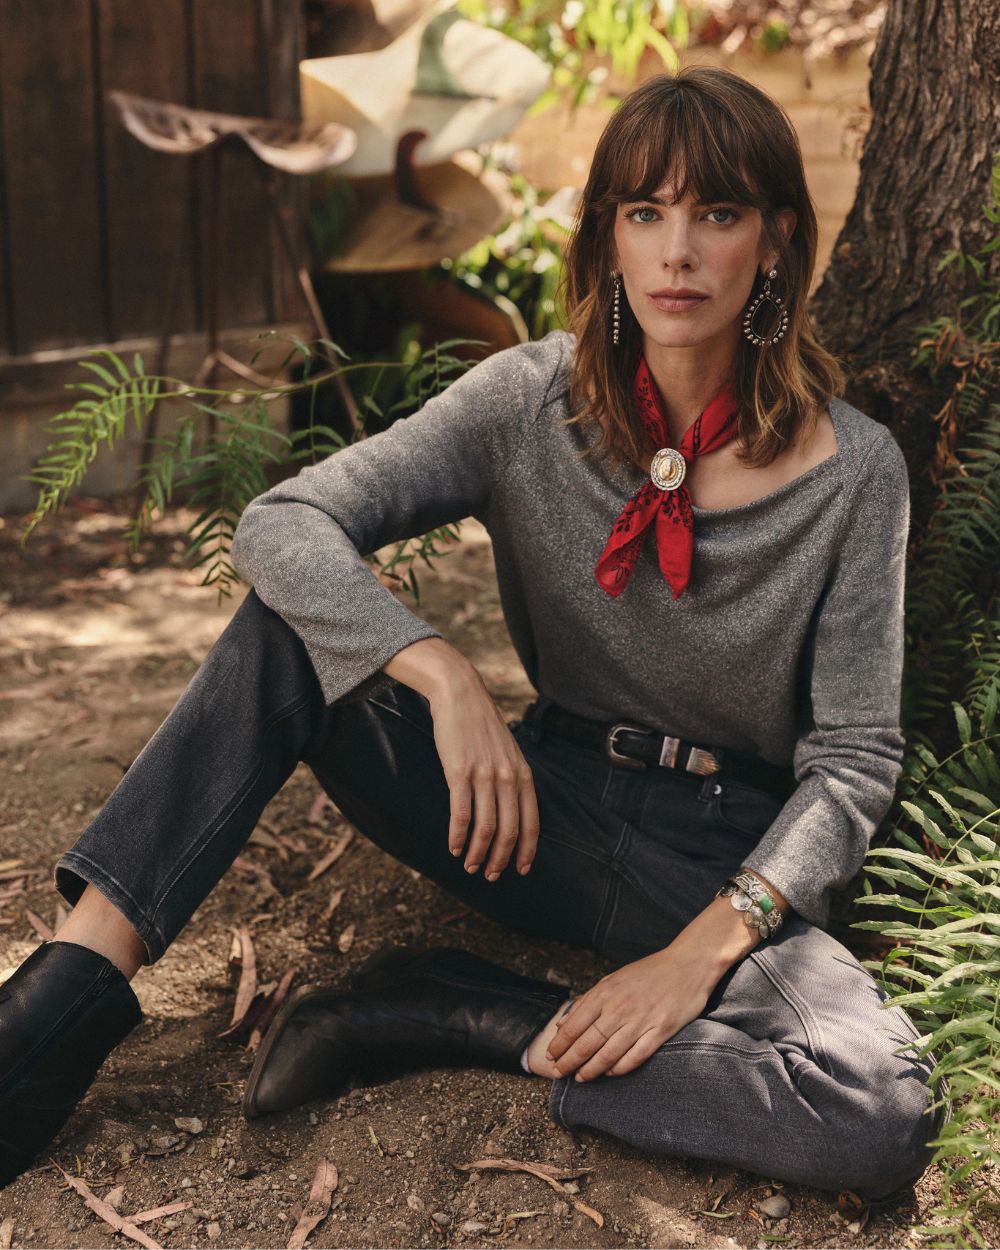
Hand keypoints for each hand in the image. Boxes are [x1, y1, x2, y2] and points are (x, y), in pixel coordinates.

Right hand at [428, 667, 539, 881]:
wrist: (460, 694)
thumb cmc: (481, 724)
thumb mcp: (508, 750)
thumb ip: (511, 777)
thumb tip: (510, 808)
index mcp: (522, 774)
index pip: (531, 822)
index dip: (526, 850)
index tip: (520, 869)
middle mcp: (507, 777)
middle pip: (509, 830)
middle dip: (501, 858)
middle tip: (491, 875)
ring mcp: (484, 775)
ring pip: (486, 827)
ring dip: (479, 853)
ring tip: (470, 867)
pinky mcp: (459, 772)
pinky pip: (461, 813)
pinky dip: (458, 836)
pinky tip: (454, 848)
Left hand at [544, 939, 717, 1081]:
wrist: (687, 965)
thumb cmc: (648, 972)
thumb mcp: (613, 979)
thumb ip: (587, 1001)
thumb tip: (562, 1022)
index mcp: (606, 993)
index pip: (575, 1024)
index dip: (560, 1043)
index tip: (550, 1056)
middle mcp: (620, 1007)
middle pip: (589, 1042)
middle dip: (570, 1060)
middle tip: (558, 1073)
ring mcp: (642, 1020)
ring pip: (610, 1053)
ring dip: (592, 1069)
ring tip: (580, 1078)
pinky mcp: (661, 1030)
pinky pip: (637, 1055)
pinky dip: (621, 1067)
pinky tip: (610, 1073)